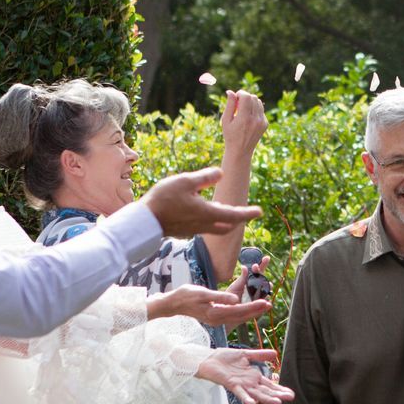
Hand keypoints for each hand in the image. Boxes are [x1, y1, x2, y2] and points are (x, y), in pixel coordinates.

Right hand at [143, 167, 261, 238]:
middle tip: (245, 211)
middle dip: (237, 218)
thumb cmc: (164, 199)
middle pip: (227, 224)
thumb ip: (205, 177)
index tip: (259, 212)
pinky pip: (204, 226)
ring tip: (226, 209)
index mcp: (208, 213)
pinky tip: (204, 211)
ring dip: (224, 219)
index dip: (248, 213)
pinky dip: (211, 220)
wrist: (144, 221)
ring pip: (216, 226)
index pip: (234, 215)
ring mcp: (194, 229)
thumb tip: (221, 173)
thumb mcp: (186, 182)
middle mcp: (204, 224)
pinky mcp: (185, 230)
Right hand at [151, 279, 270, 328]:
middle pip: (241, 316)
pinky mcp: (215, 317)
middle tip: (270, 304)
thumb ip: (220, 297)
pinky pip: (233, 316)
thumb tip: (237, 300)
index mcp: (216, 313)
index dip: (253, 306)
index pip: (239, 310)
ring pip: (238, 317)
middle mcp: (218, 319)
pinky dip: (243, 312)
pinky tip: (249, 309)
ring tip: (264, 306)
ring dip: (251, 312)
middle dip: (256, 310)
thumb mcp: (203, 293)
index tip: (266, 302)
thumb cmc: (186, 296)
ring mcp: (216, 320)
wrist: (173, 304)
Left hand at [195, 348, 291, 403]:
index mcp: (253, 376)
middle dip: (278, 394)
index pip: (269, 384)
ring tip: (278, 403)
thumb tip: (275, 354)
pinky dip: (246, 398)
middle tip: (290, 398)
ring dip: (266, 398)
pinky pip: (239, 392)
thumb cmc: (224, 358)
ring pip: (256, 393)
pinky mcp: (231, 384)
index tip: (291, 394)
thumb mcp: (245, 354)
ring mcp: (240, 384)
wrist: (208, 359)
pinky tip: (253, 403)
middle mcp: (248, 382)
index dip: (280, 389)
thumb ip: (259, 355)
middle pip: (265, 390)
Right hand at [221, 90, 267, 154]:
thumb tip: (230, 92)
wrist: (240, 151)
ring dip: (250, 102)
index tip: (235, 97)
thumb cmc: (230, 135)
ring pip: (258, 102)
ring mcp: (262, 122)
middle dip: (245, 97)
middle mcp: (255, 119)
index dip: (240, 93)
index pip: (246, 96)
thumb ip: (229, 105)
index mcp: (244, 118)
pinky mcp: (265, 124)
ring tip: (243, 110)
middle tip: (238, 104)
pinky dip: (255, 110)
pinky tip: (248, 118)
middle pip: (253, 97)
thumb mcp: (226, 120)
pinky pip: (261, 110)